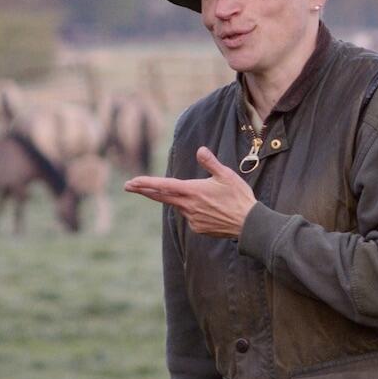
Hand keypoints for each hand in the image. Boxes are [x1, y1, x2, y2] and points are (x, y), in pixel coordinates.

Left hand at [125, 146, 256, 236]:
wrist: (249, 224)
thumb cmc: (239, 197)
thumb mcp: (227, 175)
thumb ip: (211, 163)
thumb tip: (200, 150)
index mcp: (193, 191)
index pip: (164, 187)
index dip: (146, 184)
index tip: (131, 182)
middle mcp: (189, 206)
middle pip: (161, 197)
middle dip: (144, 190)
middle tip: (128, 186)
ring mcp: (192, 219)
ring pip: (179, 206)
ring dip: (180, 199)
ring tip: (204, 196)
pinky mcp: (198, 228)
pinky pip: (191, 216)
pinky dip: (194, 210)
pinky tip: (211, 209)